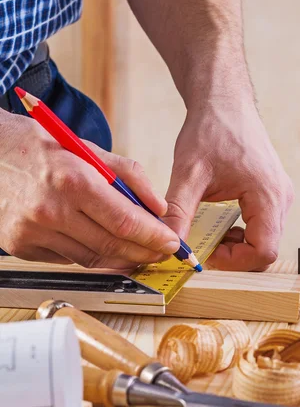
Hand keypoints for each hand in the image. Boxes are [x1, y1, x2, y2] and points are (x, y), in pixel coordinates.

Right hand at [0, 110, 179, 267]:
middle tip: (161, 252)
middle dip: (144, 253)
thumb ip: (128, 175)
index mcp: (72, 181)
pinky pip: (68, 258)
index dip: (154, 237)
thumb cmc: (38, 147)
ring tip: (138, 252)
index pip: (125, 222)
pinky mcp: (21, 246)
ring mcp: (33, 232)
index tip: (171, 243)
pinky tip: (101, 245)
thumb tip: (157, 206)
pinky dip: (90, 254)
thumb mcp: (86, 148)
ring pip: (92, 259)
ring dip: (121, 259)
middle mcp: (51, 211)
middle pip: (112, 246)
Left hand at [164, 99, 293, 270]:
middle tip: (204, 246)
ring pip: (264, 240)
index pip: (264, 251)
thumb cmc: (212, 128)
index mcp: (268, 196)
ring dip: (237, 246)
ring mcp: (279, 196)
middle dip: (234, 256)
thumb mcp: (189, 173)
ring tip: (208, 234)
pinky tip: (218, 224)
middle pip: (266, 249)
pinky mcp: (271, 193)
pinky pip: (262, 226)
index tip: (206, 253)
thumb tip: (167, 246)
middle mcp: (281, 199)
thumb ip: (178, 212)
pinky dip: (241, 234)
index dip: (234, 262)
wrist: (224, 100)